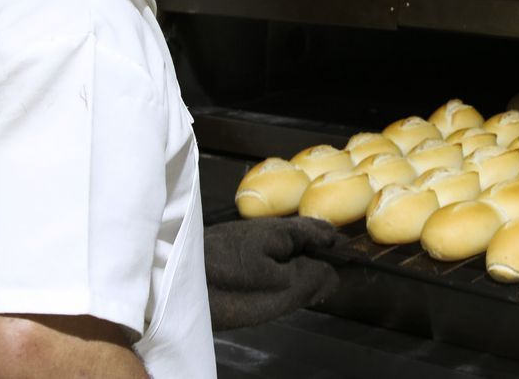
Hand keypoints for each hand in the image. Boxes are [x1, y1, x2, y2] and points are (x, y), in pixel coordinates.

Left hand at [204, 217, 341, 330]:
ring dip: (295, 261)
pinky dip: (274, 266)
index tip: (353, 261)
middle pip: (301, 236)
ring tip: (305, 285)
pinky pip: (262, 254)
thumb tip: (335, 277)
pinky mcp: (225, 251)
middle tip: (330, 278)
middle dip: (317, 253)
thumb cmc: (227, 286)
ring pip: (280, 246)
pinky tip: (271, 284)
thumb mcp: (278, 289)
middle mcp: (263, 229)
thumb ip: (310, 281)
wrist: (165, 280)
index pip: (319, 231)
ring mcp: (242, 238)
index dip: (337, 246)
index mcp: (280, 232)